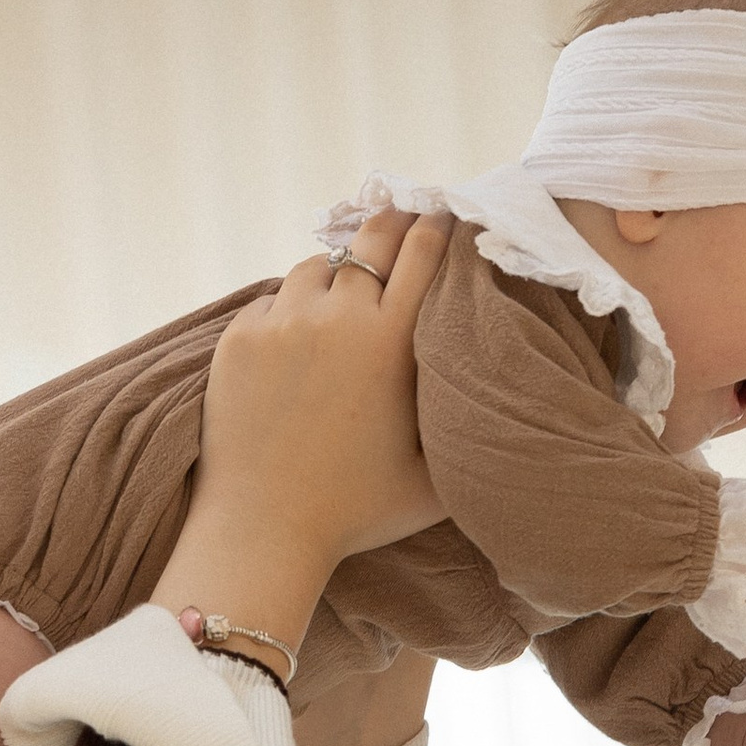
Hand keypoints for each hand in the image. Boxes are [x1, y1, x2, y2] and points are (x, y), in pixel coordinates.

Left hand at [158, 211, 448, 665]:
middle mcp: (337, 318)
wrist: (263, 531)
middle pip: (372, 238)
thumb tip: (506, 400)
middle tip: (405, 216)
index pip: (424, 251)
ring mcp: (281, 324)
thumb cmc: (357, 513)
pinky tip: (300, 337)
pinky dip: (289, 310)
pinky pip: (272, 301)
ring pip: (316, 266)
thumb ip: (468, 425)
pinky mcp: (239, 339)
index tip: (449, 214)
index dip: (440, 225)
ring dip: (336, 273)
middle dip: (393, 224)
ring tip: (346, 292)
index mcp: (391, 342)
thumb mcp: (435, 478)